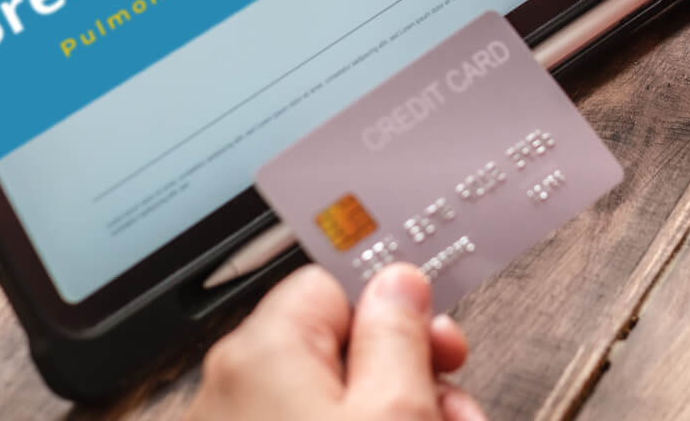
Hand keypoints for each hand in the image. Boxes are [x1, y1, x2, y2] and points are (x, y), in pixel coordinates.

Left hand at [184, 264, 486, 420]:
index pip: (334, 284)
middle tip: (455, 409)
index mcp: (263, 351)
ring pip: (331, 398)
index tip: (439, 333)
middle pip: (338, 347)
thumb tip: (398, 282)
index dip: (396, 308)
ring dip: (397, 411)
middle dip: (409, 373)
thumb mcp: (392, 416)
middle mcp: (235, 385)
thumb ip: (399, 338)